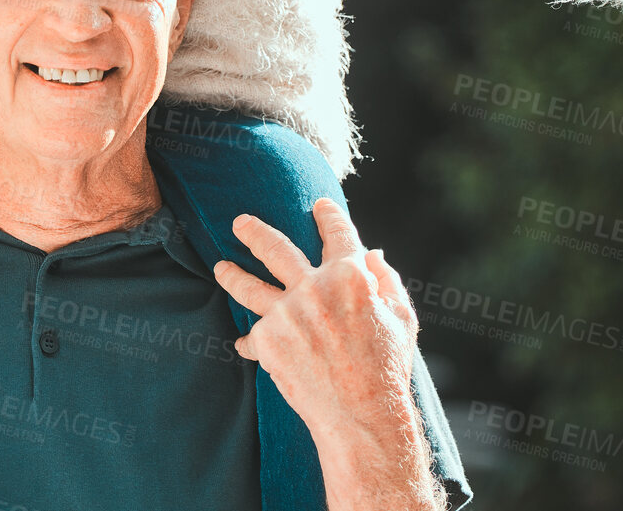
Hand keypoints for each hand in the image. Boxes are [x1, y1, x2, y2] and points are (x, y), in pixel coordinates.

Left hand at [213, 198, 420, 458]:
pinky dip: (250, 341)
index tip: (319, 205)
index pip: (337, 233)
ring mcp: (287, 312)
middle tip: (239, 222)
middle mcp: (313, 286)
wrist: (362, 417)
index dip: (329, 215)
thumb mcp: (402, 319)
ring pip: (248, 286)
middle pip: (275, 247)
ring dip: (232, 274)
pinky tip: (242, 342)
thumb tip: (373, 254)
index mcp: (351, 275)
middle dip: (254, 232)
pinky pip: (253, 336)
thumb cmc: (388, 369)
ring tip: (220, 267)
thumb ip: (387, 281)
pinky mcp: (269, 340)